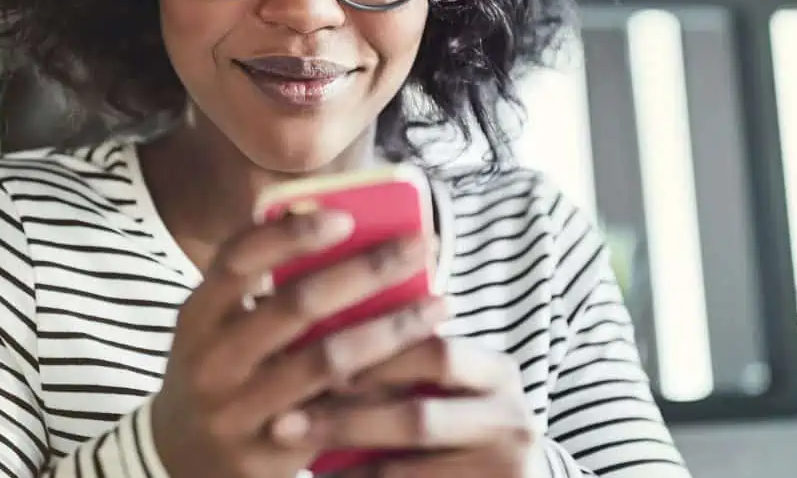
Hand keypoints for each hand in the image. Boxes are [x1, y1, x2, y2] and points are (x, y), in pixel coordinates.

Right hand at [152, 210, 447, 477]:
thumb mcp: (217, 328)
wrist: (182, 461)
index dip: (290, 234)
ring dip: (390, 329)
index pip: (238, 259)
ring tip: (438, 305)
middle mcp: (211, 360)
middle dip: (366, 271)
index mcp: (197, 316)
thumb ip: (261, 287)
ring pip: (326, 360)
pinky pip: (338, 413)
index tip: (345, 216)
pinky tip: (421, 367)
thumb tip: (337, 223)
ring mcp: (238, 410)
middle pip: (295, 305)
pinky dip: (382, 386)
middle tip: (420, 247)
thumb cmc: (218, 374)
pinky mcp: (269, 452)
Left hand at [315, 338, 538, 477]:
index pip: (435, 354)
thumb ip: (410, 363)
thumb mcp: (453, 390)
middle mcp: (512, 419)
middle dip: (345, 421)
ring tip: (298, 460)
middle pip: (417, 419)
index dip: (373, 359)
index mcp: (498, 373)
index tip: (312, 362)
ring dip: (343, 468)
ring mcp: (507, 468)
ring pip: (404, 472)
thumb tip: (317, 332)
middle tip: (284, 424)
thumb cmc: (464, 426)